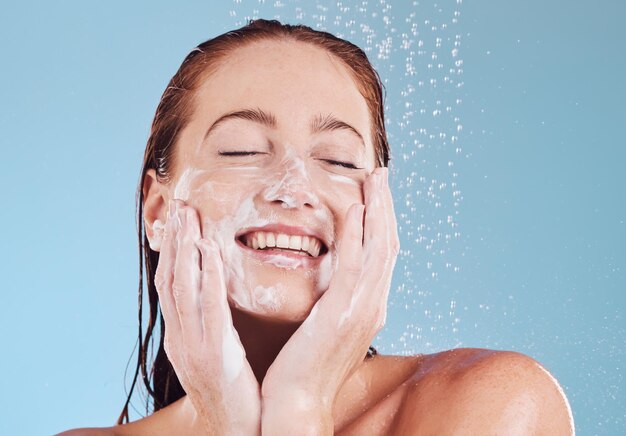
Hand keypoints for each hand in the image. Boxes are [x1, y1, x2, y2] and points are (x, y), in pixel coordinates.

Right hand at [155, 199, 260, 434]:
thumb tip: (215, 298)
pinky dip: (207, 274)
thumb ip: (212, 326)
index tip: (178, 220)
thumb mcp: (217, 356)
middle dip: (174, 240)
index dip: (171, 251)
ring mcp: (192, 347)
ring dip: (185, 247)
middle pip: (170, 279)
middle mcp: (179, 338)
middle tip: (180, 204)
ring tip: (189, 215)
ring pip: (182, 287)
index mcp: (180, 337)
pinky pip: (209, 307)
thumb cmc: (235, 393)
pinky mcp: (213, 354)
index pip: (169, 285)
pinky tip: (209, 249)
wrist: (237, 432)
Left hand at [261, 167, 399, 432]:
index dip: (382, 221)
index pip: (383, 255)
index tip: (375, 194)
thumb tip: (336, 283)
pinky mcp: (341, 313)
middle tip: (381, 174)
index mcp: (370, 307)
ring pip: (378, 249)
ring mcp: (362, 309)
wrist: (297, 405)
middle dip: (386, 206)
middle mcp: (374, 305)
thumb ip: (338, 302)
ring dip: (377, 210)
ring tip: (374, 179)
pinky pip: (353, 265)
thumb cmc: (307, 368)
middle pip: (388, 245)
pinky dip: (357, 235)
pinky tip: (353, 209)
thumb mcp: (327, 329)